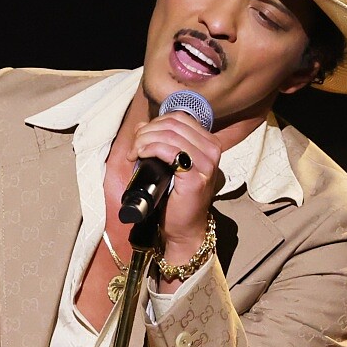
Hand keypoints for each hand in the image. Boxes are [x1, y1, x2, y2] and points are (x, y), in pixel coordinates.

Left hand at [127, 110, 221, 256]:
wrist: (183, 227)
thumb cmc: (174, 196)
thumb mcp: (168, 162)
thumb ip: (159, 141)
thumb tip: (141, 126)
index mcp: (208, 142)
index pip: (178, 118)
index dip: (154, 123)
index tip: (139, 139)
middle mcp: (212, 150)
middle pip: (172, 124)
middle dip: (146, 132)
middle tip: (134, 148)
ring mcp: (207, 163)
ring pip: (169, 135)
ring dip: (145, 140)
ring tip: (135, 153)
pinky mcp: (197, 177)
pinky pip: (170, 151)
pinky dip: (150, 149)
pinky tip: (141, 156)